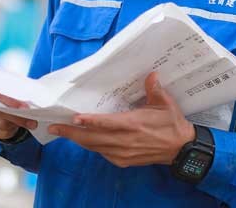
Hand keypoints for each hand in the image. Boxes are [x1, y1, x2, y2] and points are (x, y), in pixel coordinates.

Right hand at [0, 87, 37, 139]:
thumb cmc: (9, 96)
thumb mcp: (15, 92)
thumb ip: (19, 96)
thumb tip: (31, 105)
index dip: (12, 102)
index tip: (25, 108)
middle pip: (0, 112)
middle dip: (18, 118)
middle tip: (32, 123)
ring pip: (0, 124)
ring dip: (14, 125)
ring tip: (25, 123)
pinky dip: (8, 132)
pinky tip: (12, 127)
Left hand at [48, 72, 195, 167]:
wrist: (180, 149)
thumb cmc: (172, 124)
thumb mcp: (165, 103)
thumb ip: (154, 89)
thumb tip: (151, 74)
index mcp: (133, 124)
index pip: (106, 123)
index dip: (89, 121)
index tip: (73, 118)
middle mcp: (125, 141)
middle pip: (92, 139)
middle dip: (71, 133)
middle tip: (54, 127)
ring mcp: (123, 153)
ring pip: (94, 147)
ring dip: (78, 140)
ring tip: (62, 132)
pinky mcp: (123, 161)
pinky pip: (102, 153)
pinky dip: (91, 146)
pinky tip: (84, 140)